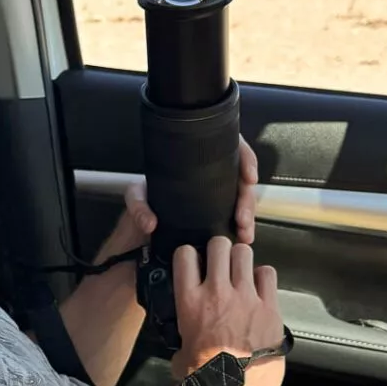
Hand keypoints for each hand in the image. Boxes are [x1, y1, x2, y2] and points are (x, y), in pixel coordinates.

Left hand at [124, 137, 258, 246]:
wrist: (142, 222)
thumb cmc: (144, 198)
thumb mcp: (137, 196)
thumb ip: (138, 205)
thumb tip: (149, 222)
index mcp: (197, 159)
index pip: (230, 149)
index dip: (245, 159)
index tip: (248, 177)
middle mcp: (212, 174)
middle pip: (241, 180)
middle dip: (247, 199)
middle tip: (242, 217)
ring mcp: (218, 193)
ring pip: (243, 200)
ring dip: (248, 216)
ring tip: (244, 232)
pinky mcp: (219, 212)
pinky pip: (237, 215)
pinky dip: (242, 227)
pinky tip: (243, 237)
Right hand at [170, 236, 284, 385]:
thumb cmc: (205, 380)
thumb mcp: (181, 353)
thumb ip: (183, 336)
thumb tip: (184, 341)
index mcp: (190, 301)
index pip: (185, 254)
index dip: (190, 254)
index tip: (194, 261)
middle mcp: (217, 292)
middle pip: (218, 245)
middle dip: (218, 250)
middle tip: (220, 262)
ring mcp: (246, 297)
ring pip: (244, 252)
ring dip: (241, 259)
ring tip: (240, 272)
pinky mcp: (270, 307)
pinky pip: (268, 273)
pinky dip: (263, 276)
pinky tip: (259, 288)